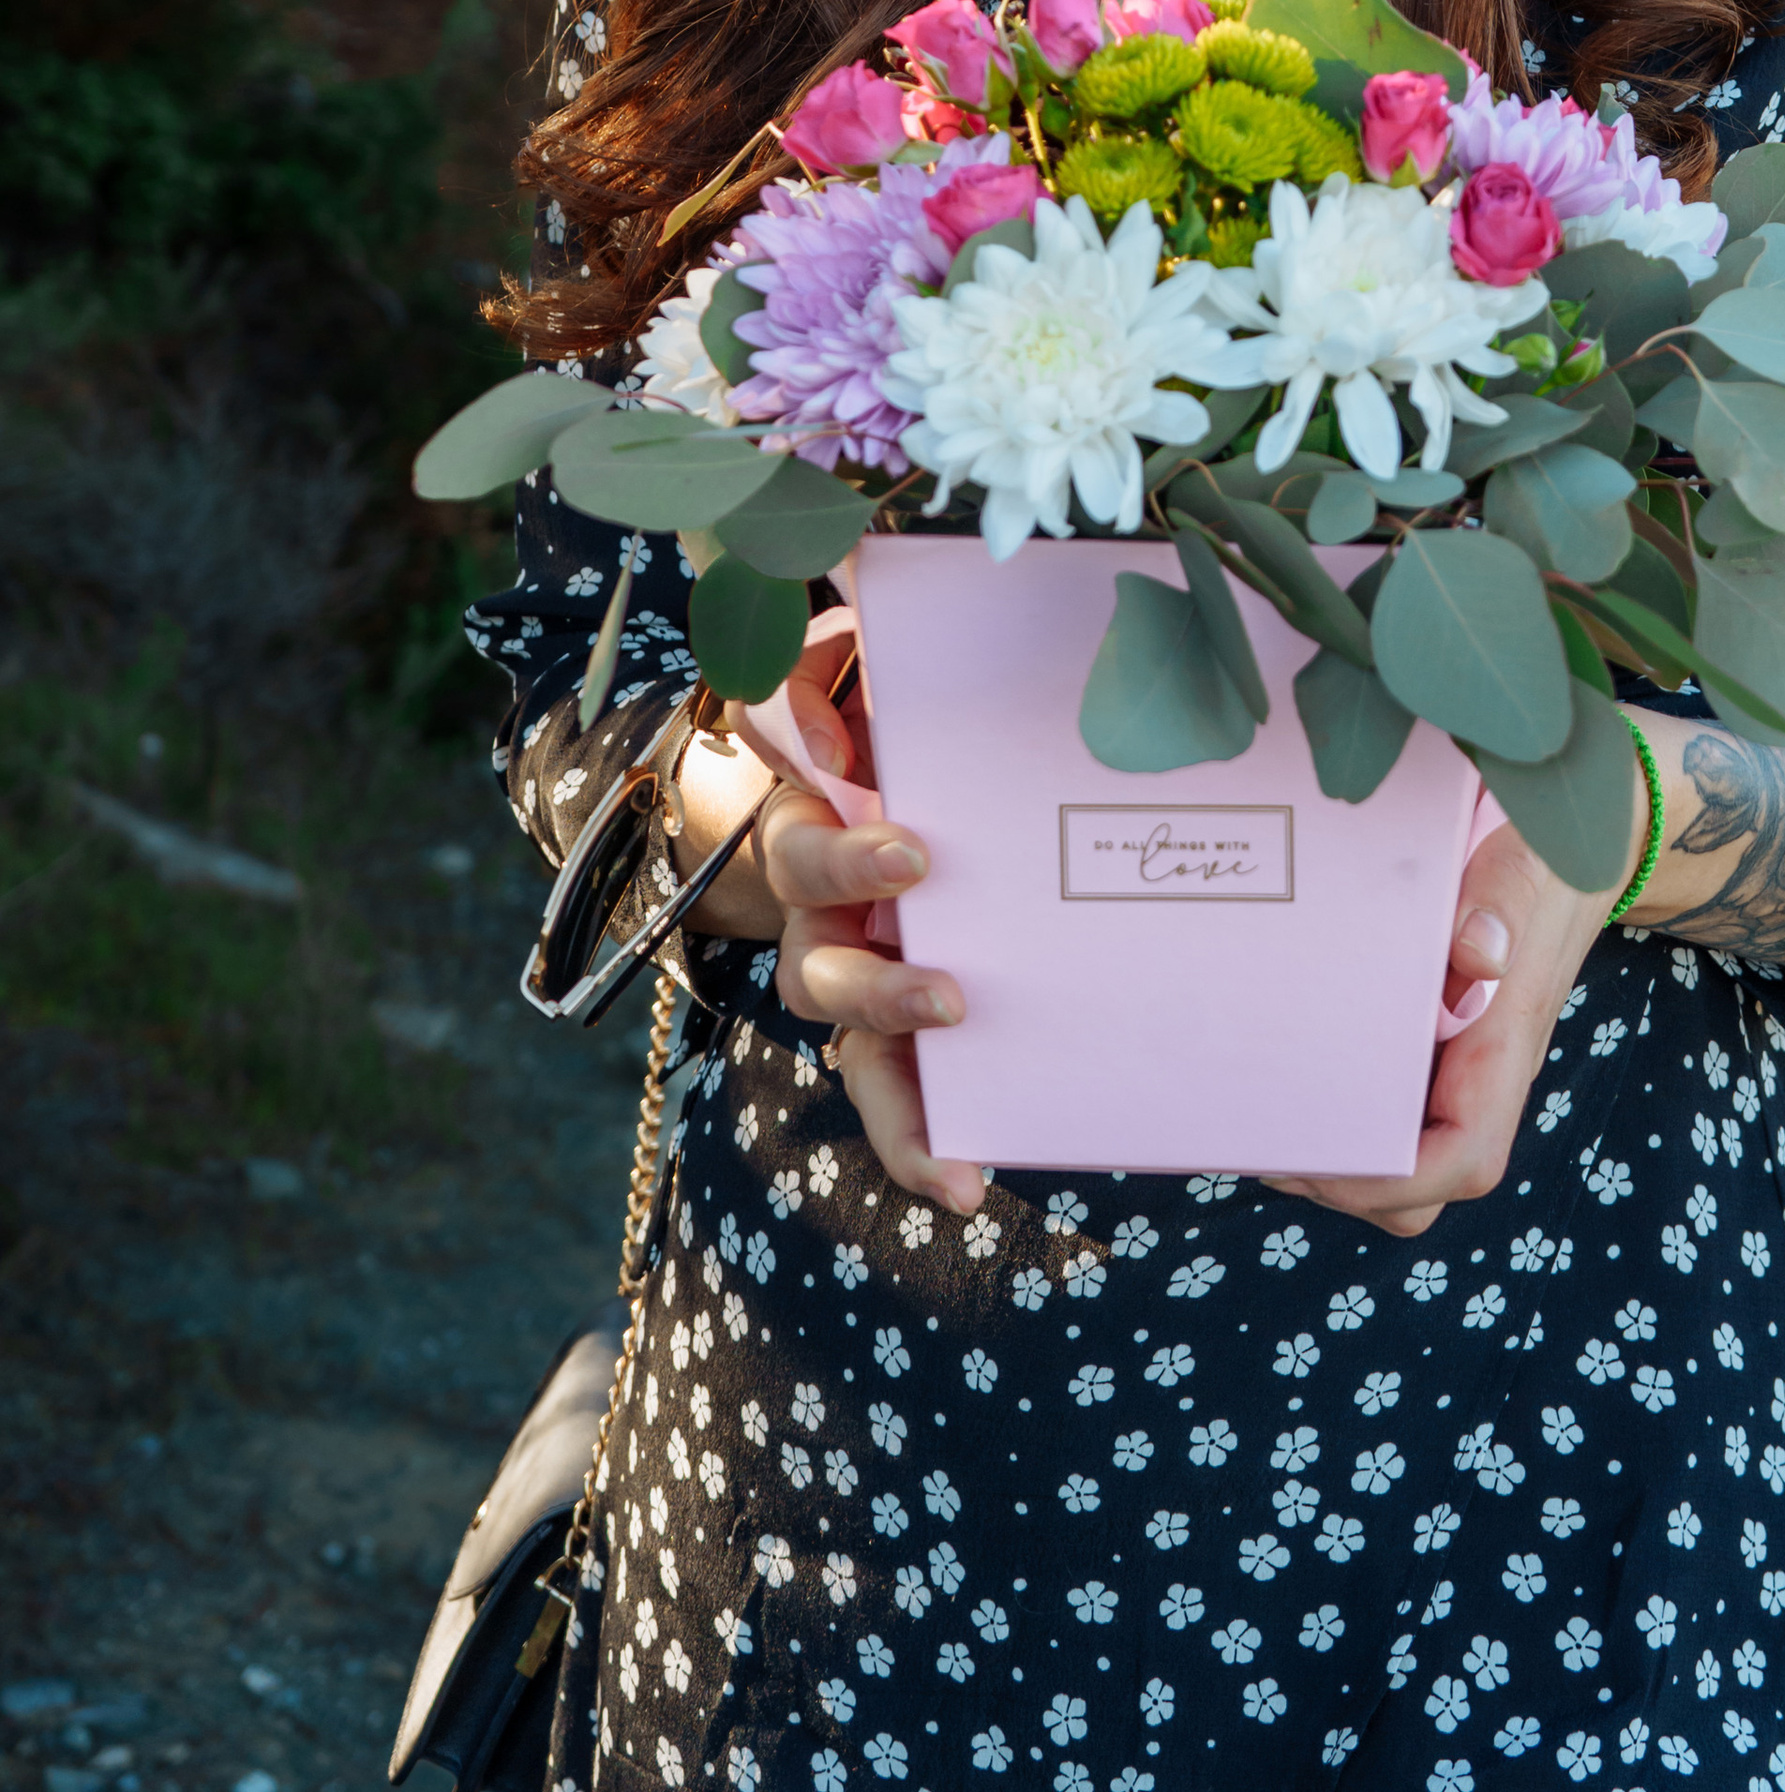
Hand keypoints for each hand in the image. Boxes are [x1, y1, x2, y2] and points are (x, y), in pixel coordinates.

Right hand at [667, 650, 987, 1219]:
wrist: (867, 773)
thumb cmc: (884, 712)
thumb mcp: (859, 665)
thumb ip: (838, 635)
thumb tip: (841, 607)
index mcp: (814, 826)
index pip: (807, 847)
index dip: (848, 856)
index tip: (913, 851)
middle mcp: (825, 919)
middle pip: (822, 977)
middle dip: (881, 993)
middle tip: (951, 992)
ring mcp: (863, 979)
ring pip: (855, 1057)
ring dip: (904, 1096)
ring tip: (963, 1153)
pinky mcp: (906, 1029)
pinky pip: (904, 1098)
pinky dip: (926, 1146)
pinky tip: (970, 1185)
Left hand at [1261, 784, 1638, 1240]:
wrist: (1574, 855)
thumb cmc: (1544, 865)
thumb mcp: (1525, 867)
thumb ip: (1502, 904)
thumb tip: (1478, 954)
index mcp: (1503, 1048)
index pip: (1465, 1156)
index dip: (1393, 1179)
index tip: (1322, 1159)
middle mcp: (1483, 1078)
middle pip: (1425, 1187)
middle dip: (1348, 1186)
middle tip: (1269, 1144)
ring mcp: (1460, 1073)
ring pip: (1407, 1167)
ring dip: (1340, 1164)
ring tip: (1269, 1125)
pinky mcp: (1438, 1056)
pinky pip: (1394, 1118)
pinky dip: (1344, 1120)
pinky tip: (1292, 1078)